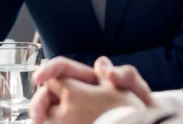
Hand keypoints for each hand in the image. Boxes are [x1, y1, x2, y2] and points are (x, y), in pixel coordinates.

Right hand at [31, 57, 154, 123]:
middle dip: (39, 100)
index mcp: (91, 80)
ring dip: (40, 115)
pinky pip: (56, 123)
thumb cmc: (146, 112)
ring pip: (50, 110)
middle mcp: (79, 94)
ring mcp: (75, 112)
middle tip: (37, 117)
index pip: (63, 68)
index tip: (39, 79)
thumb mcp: (139, 92)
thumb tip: (101, 64)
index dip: (49, 69)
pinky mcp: (73, 123)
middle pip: (50, 91)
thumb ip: (126, 76)